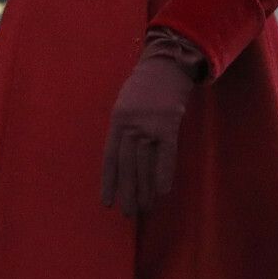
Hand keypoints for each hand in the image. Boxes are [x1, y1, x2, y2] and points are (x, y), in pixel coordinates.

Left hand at [100, 30, 204, 216]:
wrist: (166, 65)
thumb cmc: (144, 87)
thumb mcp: (124, 105)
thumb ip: (122, 130)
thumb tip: (121, 160)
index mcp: (117, 121)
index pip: (110, 158)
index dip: (109, 182)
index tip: (109, 203)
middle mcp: (131, 125)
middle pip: (127, 165)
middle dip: (128, 191)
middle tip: (129, 213)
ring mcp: (150, 125)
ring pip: (145, 164)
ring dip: (145, 188)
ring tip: (145, 207)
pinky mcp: (169, 124)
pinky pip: (166, 154)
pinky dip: (164, 173)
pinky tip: (162, 191)